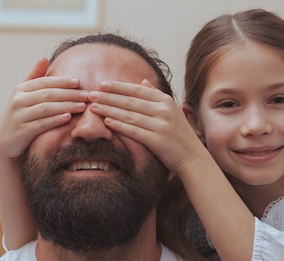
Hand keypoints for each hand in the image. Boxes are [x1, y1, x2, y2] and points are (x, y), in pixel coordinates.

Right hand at [0, 57, 88, 159]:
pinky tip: (68, 117)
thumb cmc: (21, 115)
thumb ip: (34, 77)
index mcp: (20, 89)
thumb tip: (44, 58)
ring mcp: (20, 116)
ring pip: (46, 108)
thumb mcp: (24, 95)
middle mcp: (18, 100)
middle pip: (48, 94)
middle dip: (69, 94)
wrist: (5, 141)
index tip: (78, 82)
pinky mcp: (22, 131)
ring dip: (66, 106)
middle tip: (86, 95)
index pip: (44, 82)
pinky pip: (41, 124)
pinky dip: (55, 120)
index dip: (62, 81)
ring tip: (82, 106)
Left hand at [88, 79, 206, 174]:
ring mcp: (161, 125)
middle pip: (130, 101)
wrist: (192, 156)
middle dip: (108, 97)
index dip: (118, 87)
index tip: (102, 85)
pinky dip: (120, 126)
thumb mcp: (171, 110)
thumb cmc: (179, 134)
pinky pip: (134, 131)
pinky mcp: (157, 140)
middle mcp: (164, 110)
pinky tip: (107, 122)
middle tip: (91, 94)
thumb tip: (142, 81)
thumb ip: (156, 95)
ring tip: (94, 107)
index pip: (137, 90)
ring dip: (109, 110)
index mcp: (166, 100)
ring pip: (129, 115)